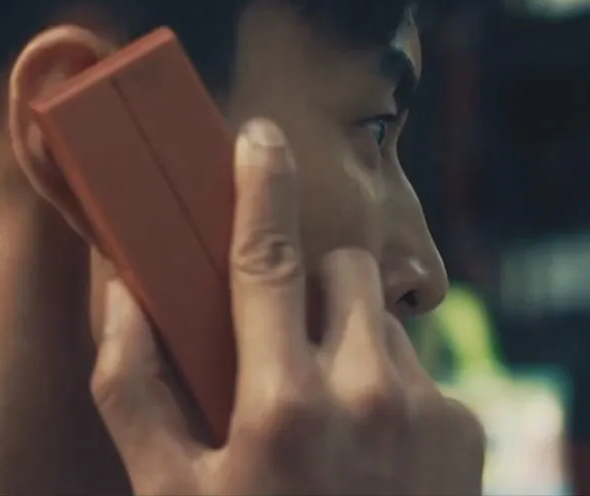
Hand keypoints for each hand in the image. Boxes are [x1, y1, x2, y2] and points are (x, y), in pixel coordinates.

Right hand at [89, 119, 485, 494]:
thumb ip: (134, 389)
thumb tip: (119, 295)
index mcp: (284, 405)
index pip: (267, 258)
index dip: (259, 185)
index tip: (259, 136)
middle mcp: (368, 395)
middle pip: (341, 271)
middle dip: (308, 286)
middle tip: (278, 350)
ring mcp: (429, 415)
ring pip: (380, 322)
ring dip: (346, 343)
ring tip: (322, 419)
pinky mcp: (470, 434)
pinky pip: (418, 371)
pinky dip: (387, 389)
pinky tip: (367, 453)